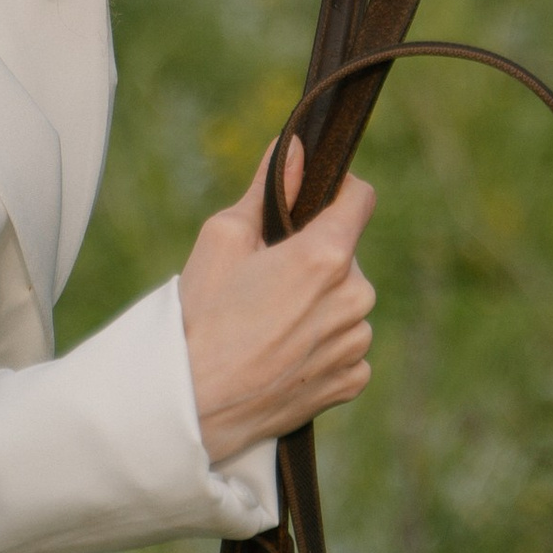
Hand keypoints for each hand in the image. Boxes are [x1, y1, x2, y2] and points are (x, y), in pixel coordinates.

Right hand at [180, 139, 376, 461]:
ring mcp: (356, 343)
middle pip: (346, 256)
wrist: (192, 405)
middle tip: (266, 279)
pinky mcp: (351, 381)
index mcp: (327, 254)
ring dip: (320, 305)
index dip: (338, 191)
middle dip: (315, 258)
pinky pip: (346, 348)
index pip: (361, 198)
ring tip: (268, 325)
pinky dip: (322, 347)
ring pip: (346, 304)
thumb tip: (294, 147)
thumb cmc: (200, 317)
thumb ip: (267, 188)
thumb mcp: (223, 237)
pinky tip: (282, 355)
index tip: (315, 200)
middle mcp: (355, 298)